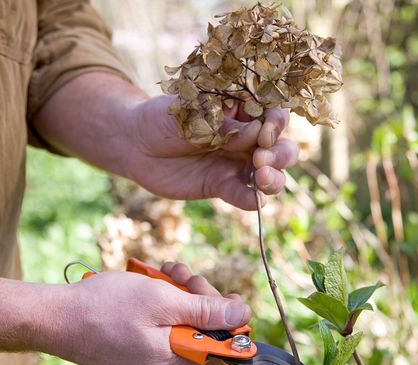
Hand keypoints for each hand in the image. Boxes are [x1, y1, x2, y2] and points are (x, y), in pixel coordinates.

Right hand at [45, 263, 250, 364]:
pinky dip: (164, 302)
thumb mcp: (163, 301)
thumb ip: (206, 311)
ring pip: (182, 324)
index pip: (221, 350)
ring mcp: (147, 361)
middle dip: (200, 298)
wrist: (55, 315)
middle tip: (185, 276)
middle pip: (202, 334)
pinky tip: (156, 282)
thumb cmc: (105, 307)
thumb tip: (243, 316)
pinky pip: (162, 327)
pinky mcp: (135, 349)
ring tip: (167, 272)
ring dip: (181, 294)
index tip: (227, 296)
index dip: (229, 321)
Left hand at [125, 95, 299, 209]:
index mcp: (243, 111)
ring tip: (262, 178)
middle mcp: (248, 138)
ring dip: (275, 178)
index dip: (277, 123)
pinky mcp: (224, 186)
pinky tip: (254, 201)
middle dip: (280, 153)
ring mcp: (238, 164)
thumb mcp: (190, 113)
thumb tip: (254, 133)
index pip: (274, 114)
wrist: (136, 145)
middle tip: (261, 158)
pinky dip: (254, 200)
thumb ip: (222, 125)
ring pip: (272, 173)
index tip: (264, 131)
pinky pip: (245, 195)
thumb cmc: (163, 118)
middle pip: (281, 146)